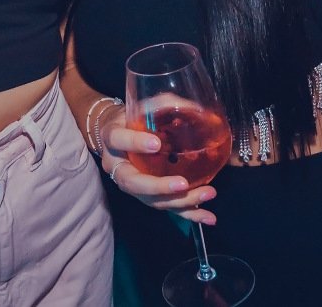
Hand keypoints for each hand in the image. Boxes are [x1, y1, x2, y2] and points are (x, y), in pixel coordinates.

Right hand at [99, 116, 217, 224]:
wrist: (118, 135)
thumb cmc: (132, 118)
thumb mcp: (141, 106)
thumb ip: (163, 104)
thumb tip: (195, 109)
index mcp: (112, 139)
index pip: (118, 140)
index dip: (135, 143)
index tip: (155, 144)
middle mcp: (117, 167)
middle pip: (133, 183)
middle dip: (159, 187)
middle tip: (183, 184)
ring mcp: (132, 186)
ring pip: (152, 201)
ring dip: (180, 202)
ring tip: (207, 194)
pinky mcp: (148, 196)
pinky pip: (167, 209)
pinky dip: (189, 214)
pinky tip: (208, 217)